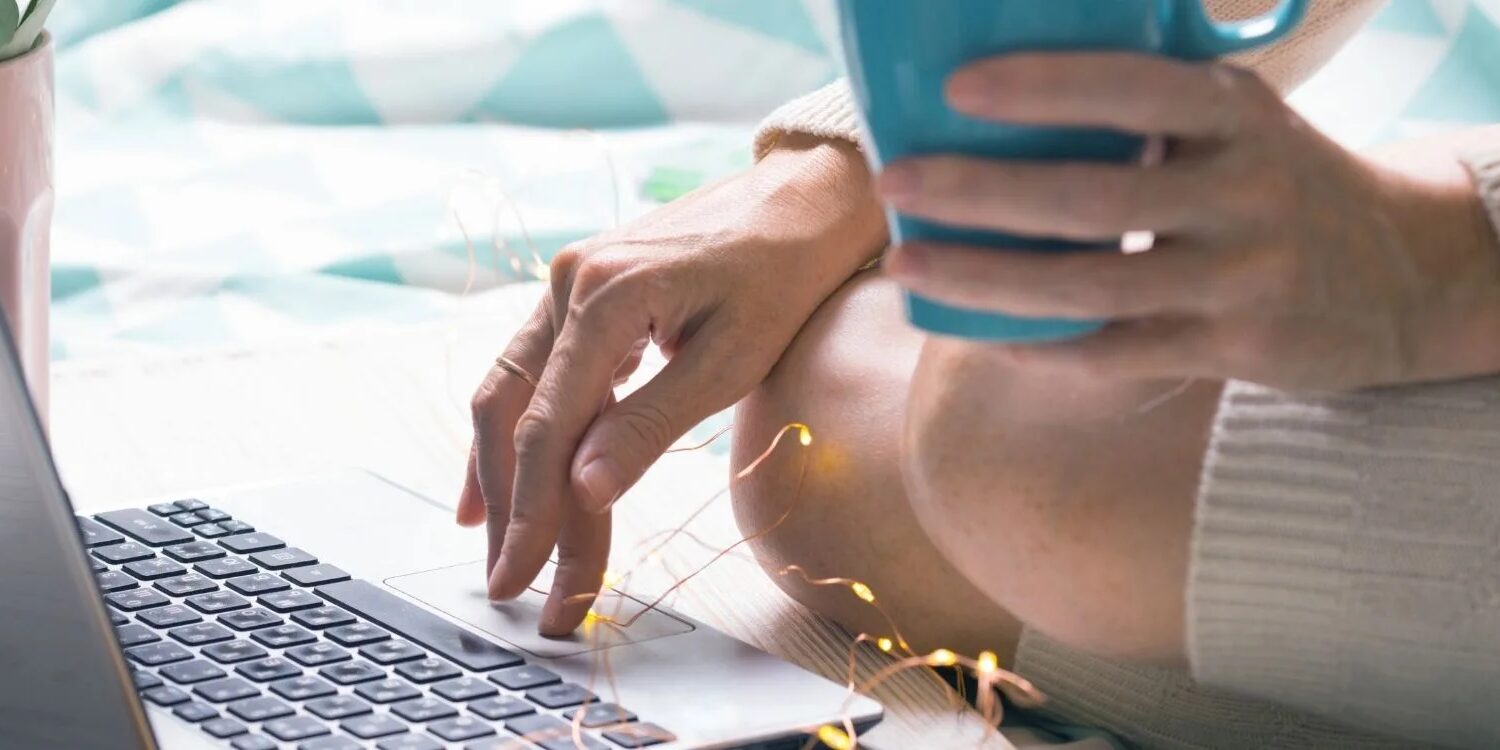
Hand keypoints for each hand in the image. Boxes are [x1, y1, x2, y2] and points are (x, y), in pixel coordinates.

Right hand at [457, 134, 884, 634]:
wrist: (804, 199)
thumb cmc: (784, 275)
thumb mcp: (731, 360)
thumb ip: (650, 425)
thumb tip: (582, 491)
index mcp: (605, 296)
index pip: (548, 428)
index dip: (532, 514)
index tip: (525, 580)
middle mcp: (568, 284)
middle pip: (512, 412)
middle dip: (509, 506)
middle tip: (509, 584)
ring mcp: (568, 284)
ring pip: (512, 393)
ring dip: (502, 474)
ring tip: (495, 545)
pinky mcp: (581, 293)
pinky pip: (535, 371)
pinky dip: (521, 430)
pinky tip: (500, 478)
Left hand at [880, 53, 1499, 390]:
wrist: (1400, 274)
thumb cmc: (1275, 182)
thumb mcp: (1236, 120)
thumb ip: (1151, 103)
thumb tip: (1007, 91)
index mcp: (1237, 115)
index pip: (1133, 88)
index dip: (1043, 87)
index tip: (955, 89)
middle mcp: (1244, 191)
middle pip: (1089, 196)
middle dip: (978, 191)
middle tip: (896, 182)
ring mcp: (1240, 277)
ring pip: (1089, 287)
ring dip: (983, 280)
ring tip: (905, 266)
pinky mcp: (1234, 348)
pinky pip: (1114, 353)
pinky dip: (1040, 344)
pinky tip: (977, 334)